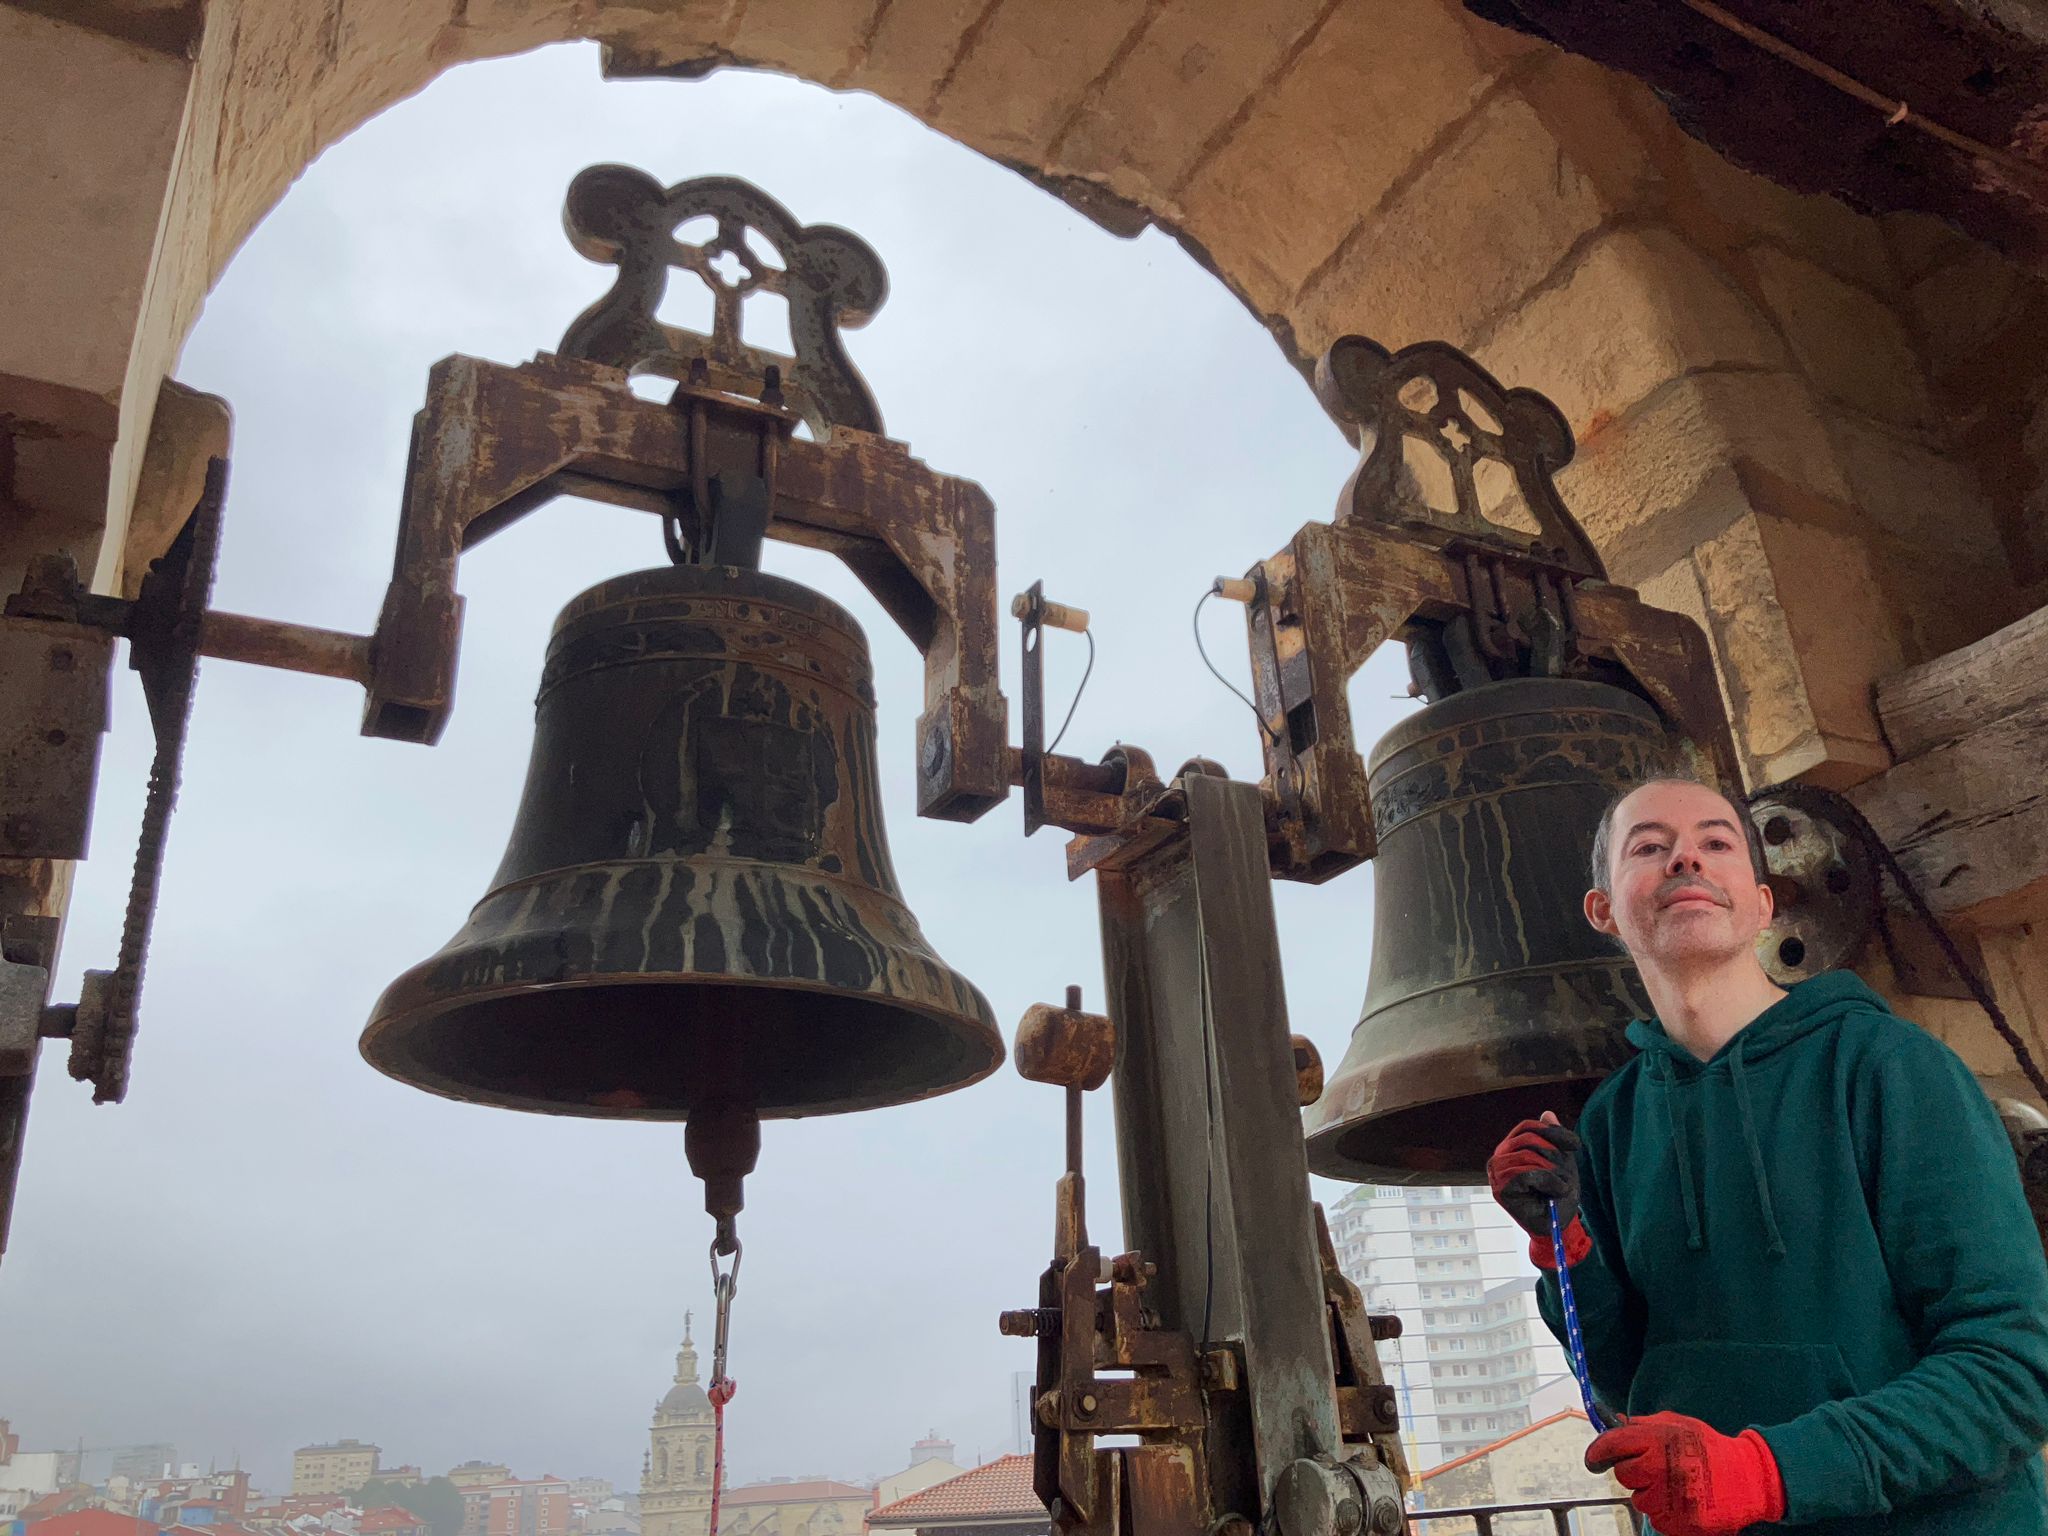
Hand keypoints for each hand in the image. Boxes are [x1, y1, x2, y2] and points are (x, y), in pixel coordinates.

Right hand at [1486, 1111, 1579, 1237]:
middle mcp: (1498, 1158)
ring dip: (1553, 1171)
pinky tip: (1556, 1191)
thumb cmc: (1559, 1194)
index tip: (1576, 1145)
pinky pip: (1527, 1172)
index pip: (1527, 1127)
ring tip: (1560, 1187)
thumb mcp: (1561, 1161)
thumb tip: (1547, 1113)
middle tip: (1565, 1175)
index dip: (1552, 1132)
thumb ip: (1553, 1139)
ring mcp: (1496, 1174)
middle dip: (1554, 1155)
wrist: (1558, 1226)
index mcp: (1510, 1149)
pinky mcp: (1500, 1189)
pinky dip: (1549, 1181)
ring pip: (1528, 1155)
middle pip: (1529, 1139)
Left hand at [1586, 1411, 1784, 1535]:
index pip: (1610, 1445)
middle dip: (1635, 1472)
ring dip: (1651, 1494)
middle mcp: (1658, 1469)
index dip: (1598, 1452)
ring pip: (1639, 1500)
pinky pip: (1656, 1519)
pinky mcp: (1677, 1522)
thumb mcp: (1677, 1425)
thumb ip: (1643, 1425)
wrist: (1748, 1480)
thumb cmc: (1711, 1450)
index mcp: (1656, 1440)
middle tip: (1657, 1468)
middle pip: (1623, 1475)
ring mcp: (1667, 1498)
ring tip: (1677, 1485)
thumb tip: (1616, 1422)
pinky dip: (1665, 1512)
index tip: (1595, 1459)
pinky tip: (1683, 1501)